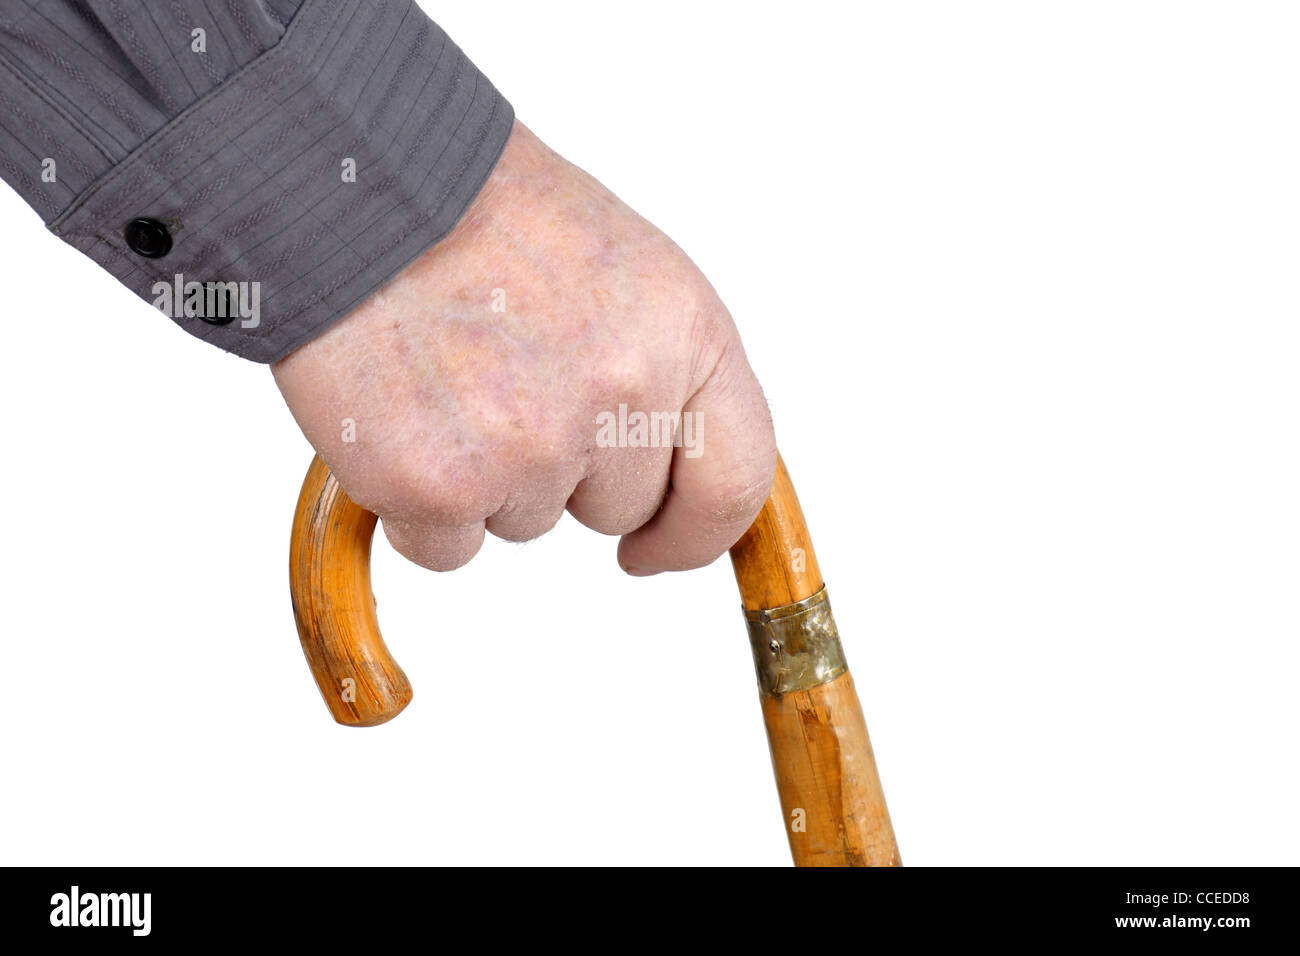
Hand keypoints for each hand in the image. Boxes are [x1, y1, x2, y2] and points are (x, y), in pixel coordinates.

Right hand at [271, 121, 775, 574]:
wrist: (358, 184)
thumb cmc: (486, 215)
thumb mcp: (625, 271)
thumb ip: (665, 374)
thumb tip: (671, 478)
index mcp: (685, 333)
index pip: (732, 481)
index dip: (694, 533)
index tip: (656, 549)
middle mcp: (623, 394)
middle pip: (619, 508)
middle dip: (568, 472)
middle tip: (507, 383)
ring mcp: (532, 445)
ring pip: (528, 523)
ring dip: (488, 478)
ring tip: (449, 378)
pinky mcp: (441, 484)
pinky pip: (447, 546)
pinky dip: (416, 506)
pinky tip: (402, 419)